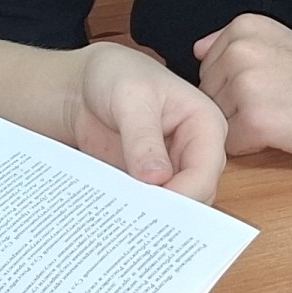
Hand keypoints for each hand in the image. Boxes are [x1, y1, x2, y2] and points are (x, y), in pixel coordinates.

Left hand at [65, 42, 226, 204]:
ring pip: (175, 207)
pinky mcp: (150, 183)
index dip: (184, 193)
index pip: (206, 171)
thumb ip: (142, 137)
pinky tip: (113, 214)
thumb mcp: (130, 98)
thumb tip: (156, 177)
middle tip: (135, 217)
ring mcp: (173, 169)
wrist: (84, 85)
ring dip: (150, 214)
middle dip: (169, 209)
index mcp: (205, 124)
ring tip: (121, 216)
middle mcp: (196, 150)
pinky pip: (149, 207)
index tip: (153, 207)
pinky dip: (134, 212)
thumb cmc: (117, 75)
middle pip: (196, 195)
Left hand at [190, 12, 291, 168]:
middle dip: (235, 108)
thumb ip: (238, 46)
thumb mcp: (283, 45)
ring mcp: (246, 82)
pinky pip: (230, 145)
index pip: (208, 70)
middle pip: (207, 97)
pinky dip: (254, 148)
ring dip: (243, 129)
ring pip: (216, 122)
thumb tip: (196, 49)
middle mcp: (240, 47)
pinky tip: (286, 134)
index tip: (276, 87)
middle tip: (284, 104)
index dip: (237, 89)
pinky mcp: (255, 118)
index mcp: (245, 25)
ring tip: (286, 118)